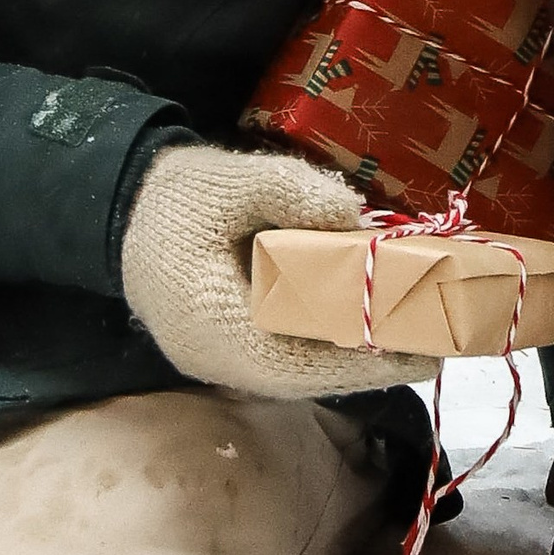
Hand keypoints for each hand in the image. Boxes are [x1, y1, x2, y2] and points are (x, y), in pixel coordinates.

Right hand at [121, 144, 436, 398]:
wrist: (116, 203)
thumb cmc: (171, 196)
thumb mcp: (228, 179)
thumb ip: (289, 191)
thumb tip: (354, 216)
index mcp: (214, 326)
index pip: (301, 362)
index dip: (367, 362)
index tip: (424, 353)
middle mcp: (218, 359)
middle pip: (308, 375)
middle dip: (372, 362)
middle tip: (437, 342)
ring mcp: (220, 358)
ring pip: (299, 370)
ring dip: (354, 356)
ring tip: (415, 335)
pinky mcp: (227, 345)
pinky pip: (286, 355)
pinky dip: (328, 343)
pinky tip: (365, 323)